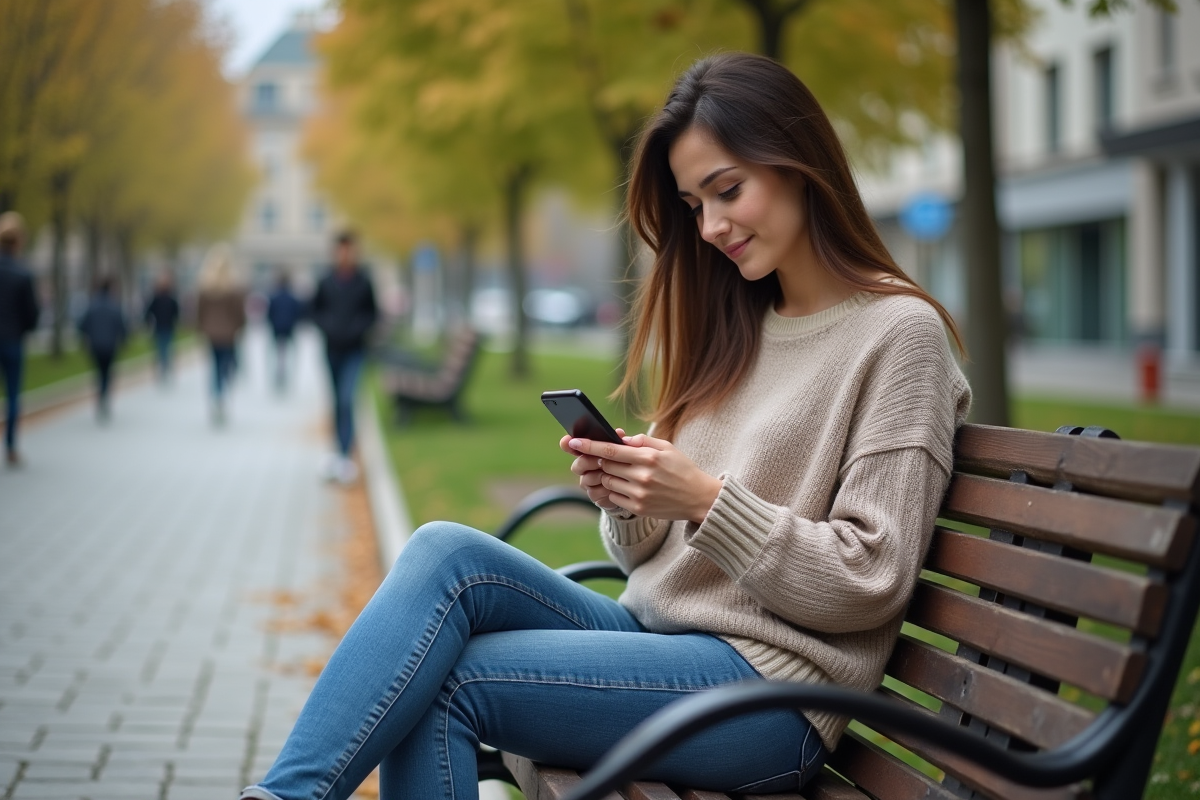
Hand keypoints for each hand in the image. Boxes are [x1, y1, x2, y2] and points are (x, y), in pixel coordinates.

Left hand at [566, 433, 722, 523]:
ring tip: (621, 472)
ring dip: (608, 475)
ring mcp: (640, 494)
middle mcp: (643, 476)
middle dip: (600, 460)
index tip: (573, 442)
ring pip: (608, 481)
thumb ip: (642, 441)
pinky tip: (626, 486)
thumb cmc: (682, 469)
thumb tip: (620, 439)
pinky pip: (614, 497)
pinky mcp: (639, 508)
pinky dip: (615, 490)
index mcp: (649, 458)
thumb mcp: (667, 448)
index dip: (589, 446)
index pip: (611, 450)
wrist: (699, 498)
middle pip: (606, 466)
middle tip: (602, 457)